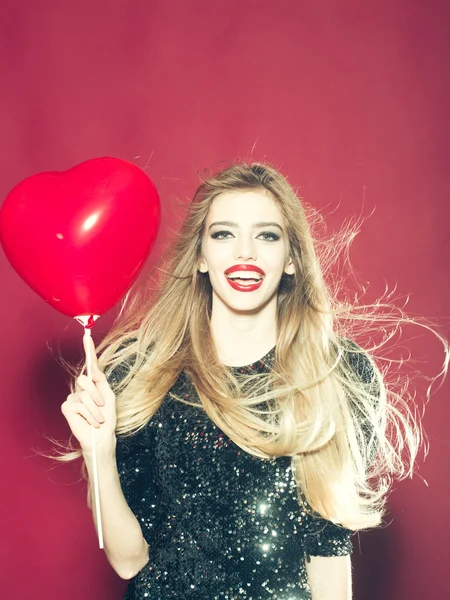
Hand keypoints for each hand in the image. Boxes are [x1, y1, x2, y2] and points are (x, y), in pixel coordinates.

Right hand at [61, 335, 116, 453]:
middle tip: (102, 406)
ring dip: (95, 409)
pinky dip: (88, 414)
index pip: (90, 364)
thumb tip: (91, 368)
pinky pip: (77, 404)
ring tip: (98, 418)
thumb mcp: (108, 396)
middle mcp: (81, 388)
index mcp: (94, 383)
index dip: (88, 349)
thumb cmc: (107, 417)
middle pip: (85, 379)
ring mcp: (72, 397)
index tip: (87, 336)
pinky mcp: (67, 407)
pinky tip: (90, 421)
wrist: (102, 436)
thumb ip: (100, 380)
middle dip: (96, 394)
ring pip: (83, 394)